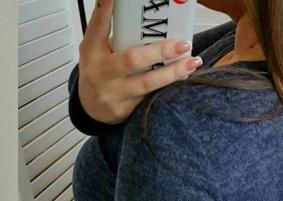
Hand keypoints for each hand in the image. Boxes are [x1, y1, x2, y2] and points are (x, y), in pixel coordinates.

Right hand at [77, 0, 203, 125]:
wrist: (91, 109)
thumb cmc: (101, 70)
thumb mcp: (100, 50)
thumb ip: (121, 38)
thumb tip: (155, 23)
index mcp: (92, 48)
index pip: (98, 25)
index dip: (105, 9)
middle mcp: (100, 70)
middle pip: (132, 59)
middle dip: (160, 51)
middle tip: (183, 43)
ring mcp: (112, 92)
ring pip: (147, 83)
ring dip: (173, 72)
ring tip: (192, 61)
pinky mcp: (123, 109)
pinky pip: (151, 96)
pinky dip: (169, 86)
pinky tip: (184, 77)